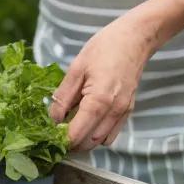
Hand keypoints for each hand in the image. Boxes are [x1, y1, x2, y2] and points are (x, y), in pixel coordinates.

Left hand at [48, 13, 156, 149]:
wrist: (134, 39)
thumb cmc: (104, 48)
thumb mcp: (77, 68)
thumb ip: (63, 97)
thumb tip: (53, 119)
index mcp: (98, 101)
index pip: (77, 135)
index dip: (61, 140)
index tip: (49, 135)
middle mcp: (113, 112)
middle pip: (89, 143)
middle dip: (72, 143)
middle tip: (56, 132)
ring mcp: (123, 113)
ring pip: (101, 142)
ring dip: (85, 140)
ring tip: (71, 125)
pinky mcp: (128, 111)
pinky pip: (111, 133)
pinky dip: (97, 134)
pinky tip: (88, 120)